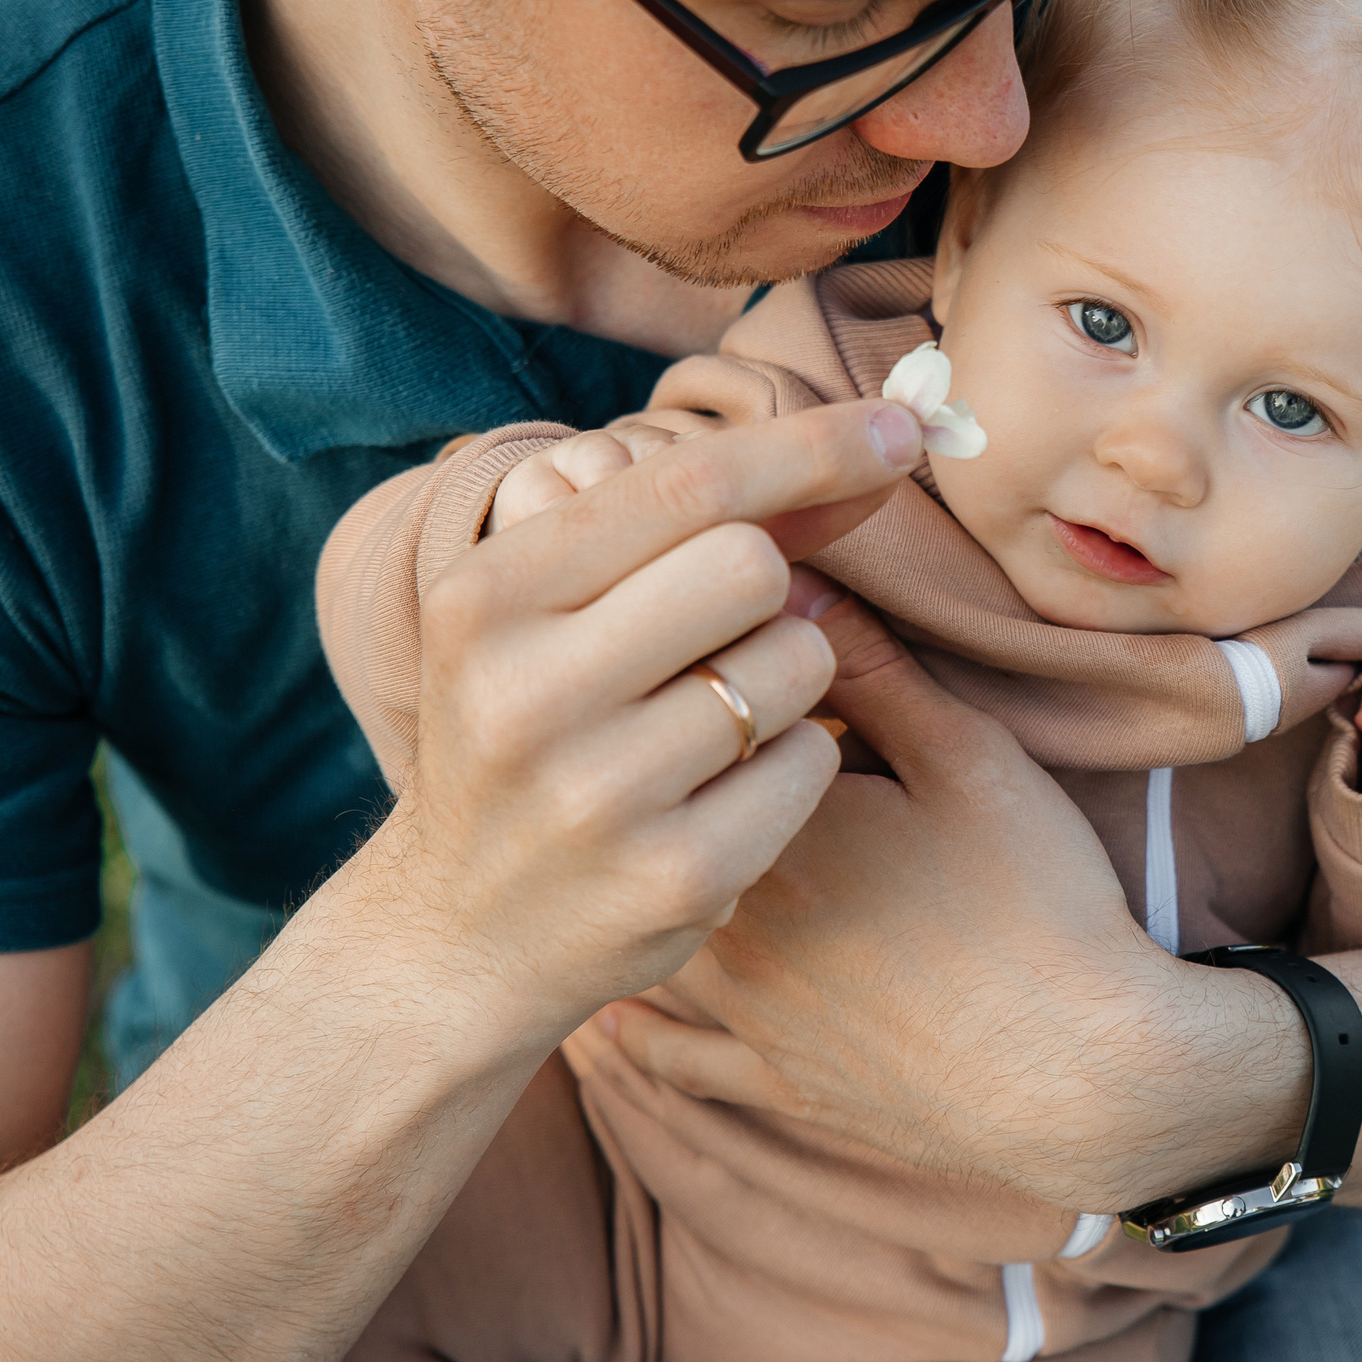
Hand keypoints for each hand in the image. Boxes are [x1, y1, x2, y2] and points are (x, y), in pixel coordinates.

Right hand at [375, 400, 924, 1041]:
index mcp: (490, 596)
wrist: (458, 932)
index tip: (903, 428)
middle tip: (720, 639)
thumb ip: (697, 526)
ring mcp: (600, 794)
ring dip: (786, 678)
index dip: (813, 446)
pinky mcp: (675, 877)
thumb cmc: (535, 733)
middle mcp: (529, 691)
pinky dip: (793, 764)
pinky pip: (811, 761)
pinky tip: (720, 795)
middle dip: (771, 589)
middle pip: (752, 564)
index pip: (686, 484)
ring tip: (706, 725)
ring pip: (798, 659)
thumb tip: (877, 448)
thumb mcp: (556, 614)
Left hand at [590, 574, 1310, 1209]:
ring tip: (611, 846)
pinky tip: (615, 1018)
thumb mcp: (967, 755)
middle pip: (656, 827)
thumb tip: (788, 577)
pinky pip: (680, 1057)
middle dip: (654, 786)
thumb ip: (870, 665)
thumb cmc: (1037, 901)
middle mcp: (733, 918)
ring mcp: (749, 1012)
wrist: (1082, 1075)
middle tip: (657, 746)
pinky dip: (642, 1035)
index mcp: (771, 824)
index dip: (696, 694)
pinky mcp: (780, 1080)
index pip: (691, 734)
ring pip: (651, 935)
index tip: (698, 656)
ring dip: (632, 892)